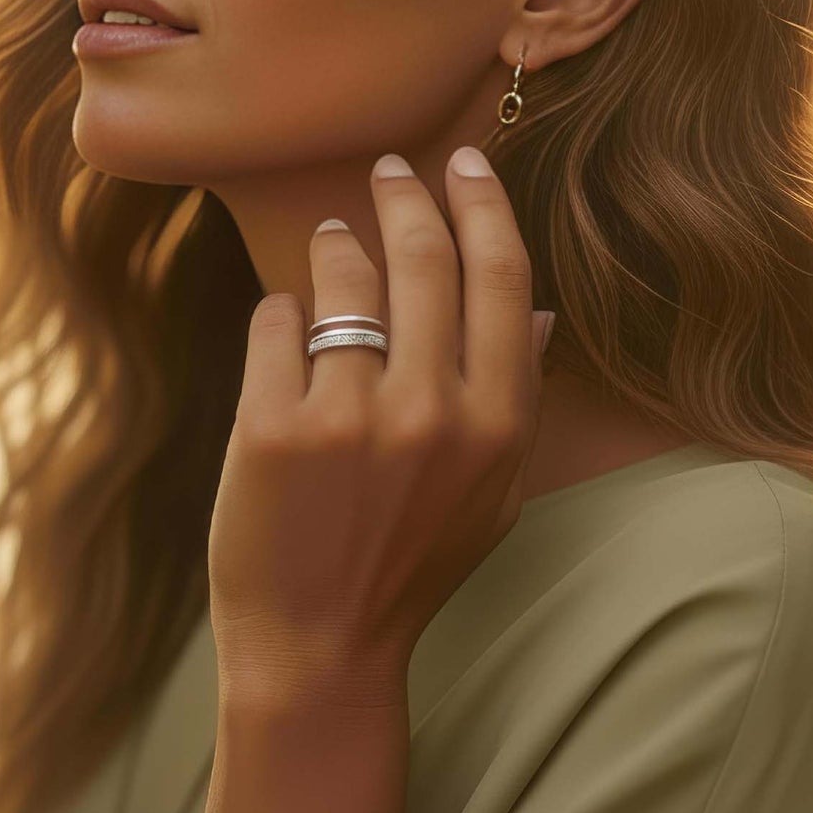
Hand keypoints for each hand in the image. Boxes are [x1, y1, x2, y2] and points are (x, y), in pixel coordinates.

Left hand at [207, 145, 554, 710]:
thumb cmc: (409, 567)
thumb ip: (517, 400)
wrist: (318, 648)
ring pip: (344, 280)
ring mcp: (350, 418)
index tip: (464, 164)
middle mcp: (432, 412)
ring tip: (337, 242)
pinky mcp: (273, 426)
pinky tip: (287, 327)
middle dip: (406, 194)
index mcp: (497, 424)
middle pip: (426, 259)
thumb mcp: (492, 495)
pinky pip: (276, 321)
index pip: (501, 277)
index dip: (483, 205)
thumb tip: (539, 315)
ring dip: (340, 247)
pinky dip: (280, 312)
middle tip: (390, 170)